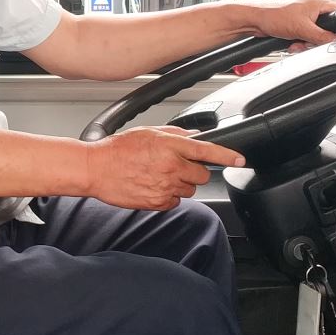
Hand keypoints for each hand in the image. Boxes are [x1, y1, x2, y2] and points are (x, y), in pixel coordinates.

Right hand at [84, 126, 245, 211]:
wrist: (96, 169)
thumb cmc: (117, 149)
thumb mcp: (147, 132)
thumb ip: (174, 134)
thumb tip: (193, 136)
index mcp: (169, 146)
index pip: (206, 150)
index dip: (227, 155)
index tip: (239, 159)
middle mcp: (170, 166)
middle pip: (201, 175)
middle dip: (193, 171)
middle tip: (174, 166)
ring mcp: (165, 186)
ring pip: (189, 189)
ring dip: (180, 184)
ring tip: (158, 176)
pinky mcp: (158, 203)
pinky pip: (175, 201)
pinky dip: (168, 196)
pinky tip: (152, 186)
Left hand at [246, 0, 335, 48]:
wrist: (255, 20)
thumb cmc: (273, 15)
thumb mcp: (303, 29)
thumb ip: (322, 36)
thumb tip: (335, 40)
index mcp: (317, 3)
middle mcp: (311, 9)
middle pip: (327, 28)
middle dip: (318, 39)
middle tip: (310, 41)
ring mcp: (302, 17)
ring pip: (314, 35)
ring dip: (306, 42)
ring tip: (297, 42)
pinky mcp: (294, 25)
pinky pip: (304, 36)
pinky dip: (299, 42)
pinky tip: (291, 43)